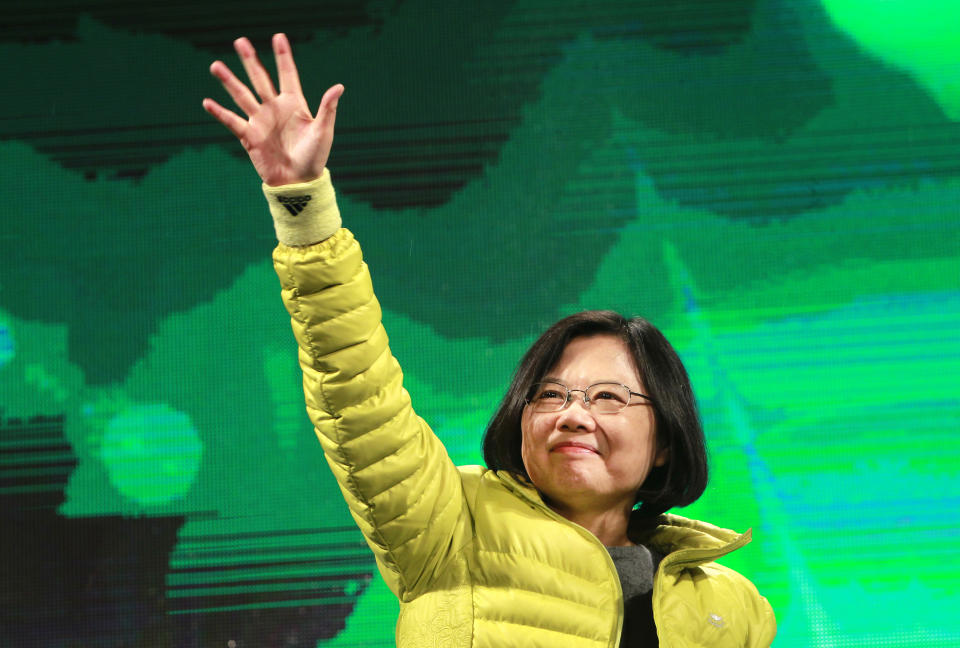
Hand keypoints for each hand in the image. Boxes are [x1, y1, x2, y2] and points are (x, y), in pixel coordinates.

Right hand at [202, 33, 343, 185]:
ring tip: (216, 66)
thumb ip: (327, 108)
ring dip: (229, 82)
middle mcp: (274, 108)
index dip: (283, 57)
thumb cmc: (314, 157)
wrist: (298, 182)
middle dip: (250, 61)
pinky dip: (220, 113)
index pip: (288, 75)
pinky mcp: (249, 137)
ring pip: (242, 96)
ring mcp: (260, 121)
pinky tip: (207, 102)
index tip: (278, 37)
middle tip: (240, 41)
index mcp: (294, 104)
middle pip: (260, 79)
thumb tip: (339, 86)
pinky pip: (232, 122)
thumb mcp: (323, 132)